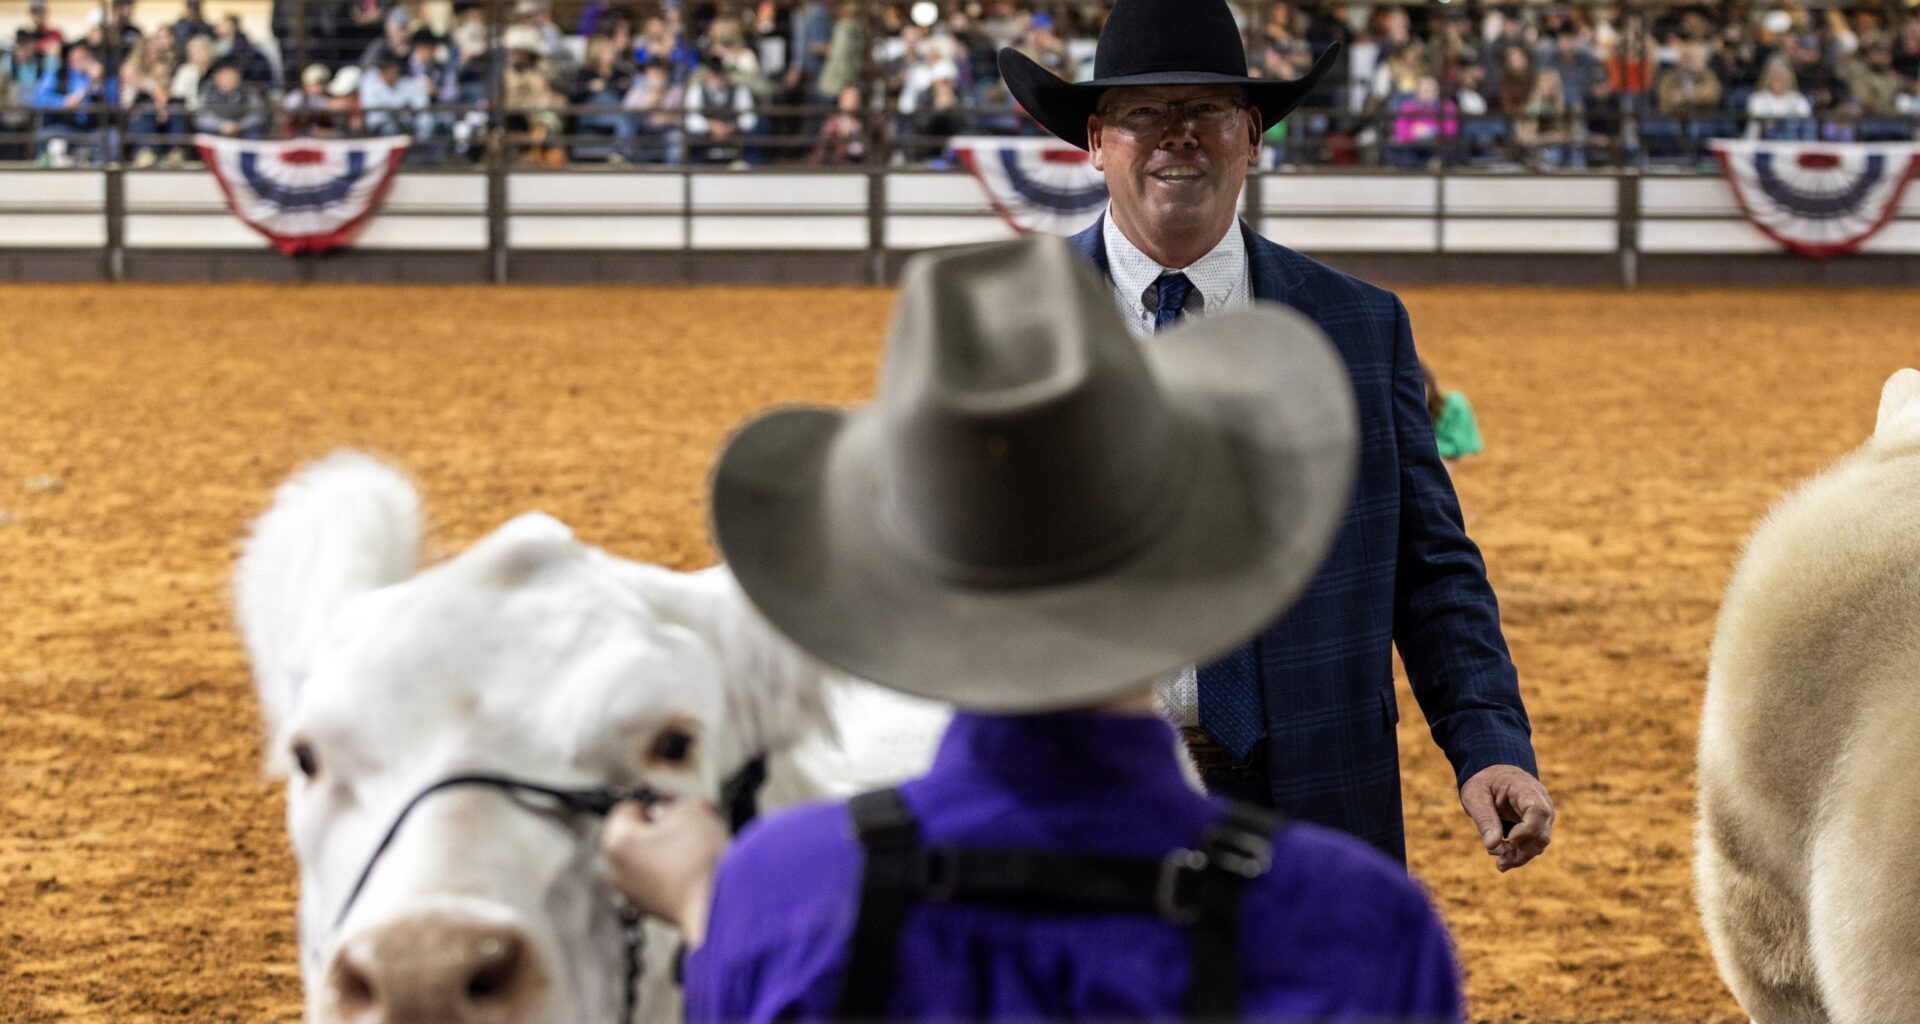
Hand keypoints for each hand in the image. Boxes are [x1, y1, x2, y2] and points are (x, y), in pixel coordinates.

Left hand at [601, 798, 728, 944]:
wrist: (718, 906)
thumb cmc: (700, 860)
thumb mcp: (690, 811)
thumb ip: (672, 806)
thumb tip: (670, 814)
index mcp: (617, 843)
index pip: (627, 809)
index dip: (655, 800)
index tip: (675, 802)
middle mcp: (618, 872)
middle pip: (637, 836)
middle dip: (664, 827)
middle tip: (692, 821)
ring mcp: (633, 894)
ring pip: (650, 859)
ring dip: (671, 849)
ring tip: (701, 844)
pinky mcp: (653, 910)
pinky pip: (660, 880)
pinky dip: (676, 872)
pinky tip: (698, 866)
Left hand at [1459, 764, 1553, 871]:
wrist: (1492, 776)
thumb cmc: (1483, 782)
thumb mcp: (1475, 796)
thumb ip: (1485, 819)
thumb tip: (1492, 846)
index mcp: (1526, 788)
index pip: (1538, 811)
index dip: (1527, 830)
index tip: (1510, 840)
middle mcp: (1541, 802)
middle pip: (1541, 833)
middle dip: (1521, 852)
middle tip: (1500, 863)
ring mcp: (1542, 816)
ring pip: (1539, 843)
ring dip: (1520, 856)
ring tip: (1500, 863)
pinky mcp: (1537, 826)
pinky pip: (1533, 844)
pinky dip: (1520, 854)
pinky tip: (1503, 859)